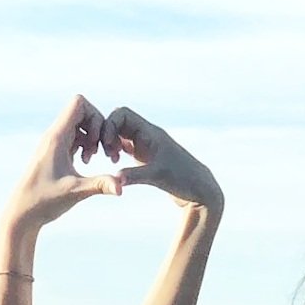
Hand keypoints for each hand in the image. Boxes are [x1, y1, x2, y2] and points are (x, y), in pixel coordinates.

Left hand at [2, 94, 122, 238]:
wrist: (21, 214)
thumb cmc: (43, 202)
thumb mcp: (75, 192)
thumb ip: (100, 185)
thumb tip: (122, 188)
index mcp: (56, 137)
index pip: (79, 103)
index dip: (95, 116)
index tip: (97, 140)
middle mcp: (53, 136)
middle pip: (81, 111)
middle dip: (96, 127)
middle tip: (98, 151)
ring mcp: (53, 145)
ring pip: (78, 126)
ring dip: (90, 138)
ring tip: (90, 159)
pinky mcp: (53, 154)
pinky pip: (73, 138)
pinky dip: (83, 146)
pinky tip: (83, 164)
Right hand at [101, 106, 222, 212]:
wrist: (199, 189)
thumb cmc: (183, 180)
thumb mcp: (158, 176)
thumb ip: (134, 175)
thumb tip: (114, 179)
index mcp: (151, 132)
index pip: (123, 114)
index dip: (109, 126)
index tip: (107, 146)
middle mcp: (147, 135)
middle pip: (118, 121)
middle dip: (106, 134)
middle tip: (106, 154)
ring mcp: (146, 145)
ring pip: (120, 134)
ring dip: (110, 143)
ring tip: (112, 160)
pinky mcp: (145, 157)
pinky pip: (125, 146)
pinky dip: (116, 151)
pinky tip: (116, 165)